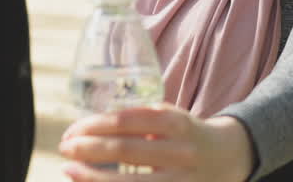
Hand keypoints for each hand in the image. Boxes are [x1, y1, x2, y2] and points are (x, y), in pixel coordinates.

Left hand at [59, 105, 252, 181]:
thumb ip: (137, 119)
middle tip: (63, 147)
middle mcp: (180, 152)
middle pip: (124, 150)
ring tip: (70, 169)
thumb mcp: (168, 117)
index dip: (93, 126)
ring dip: (92, 177)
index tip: (71, 130)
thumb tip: (86, 130)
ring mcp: (181, 180)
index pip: (126, 121)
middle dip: (87, 149)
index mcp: (175, 123)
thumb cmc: (186, 135)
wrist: (228, 157)